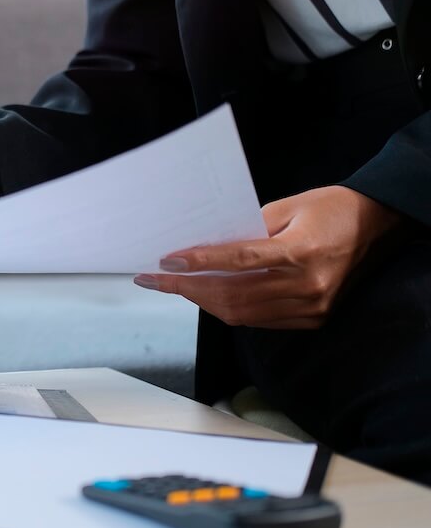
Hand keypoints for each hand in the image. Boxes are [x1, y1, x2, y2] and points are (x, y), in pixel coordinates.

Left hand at [133, 186, 403, 328]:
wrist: (371, 224)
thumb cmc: (327, 208)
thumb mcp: (285, 207)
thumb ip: (245, 231)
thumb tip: (202, 248)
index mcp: (302, 251)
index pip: (239, 261)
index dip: (199, 263)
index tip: (166, 262)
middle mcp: (308, 285)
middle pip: (235, 295)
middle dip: (189, 288)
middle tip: (157, 280)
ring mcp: (312, 306)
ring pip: (243, 313)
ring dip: (204, 301)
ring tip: (176, 287)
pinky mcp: (313, 318)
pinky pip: (259, 320)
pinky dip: (229, 309)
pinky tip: (208, 295)